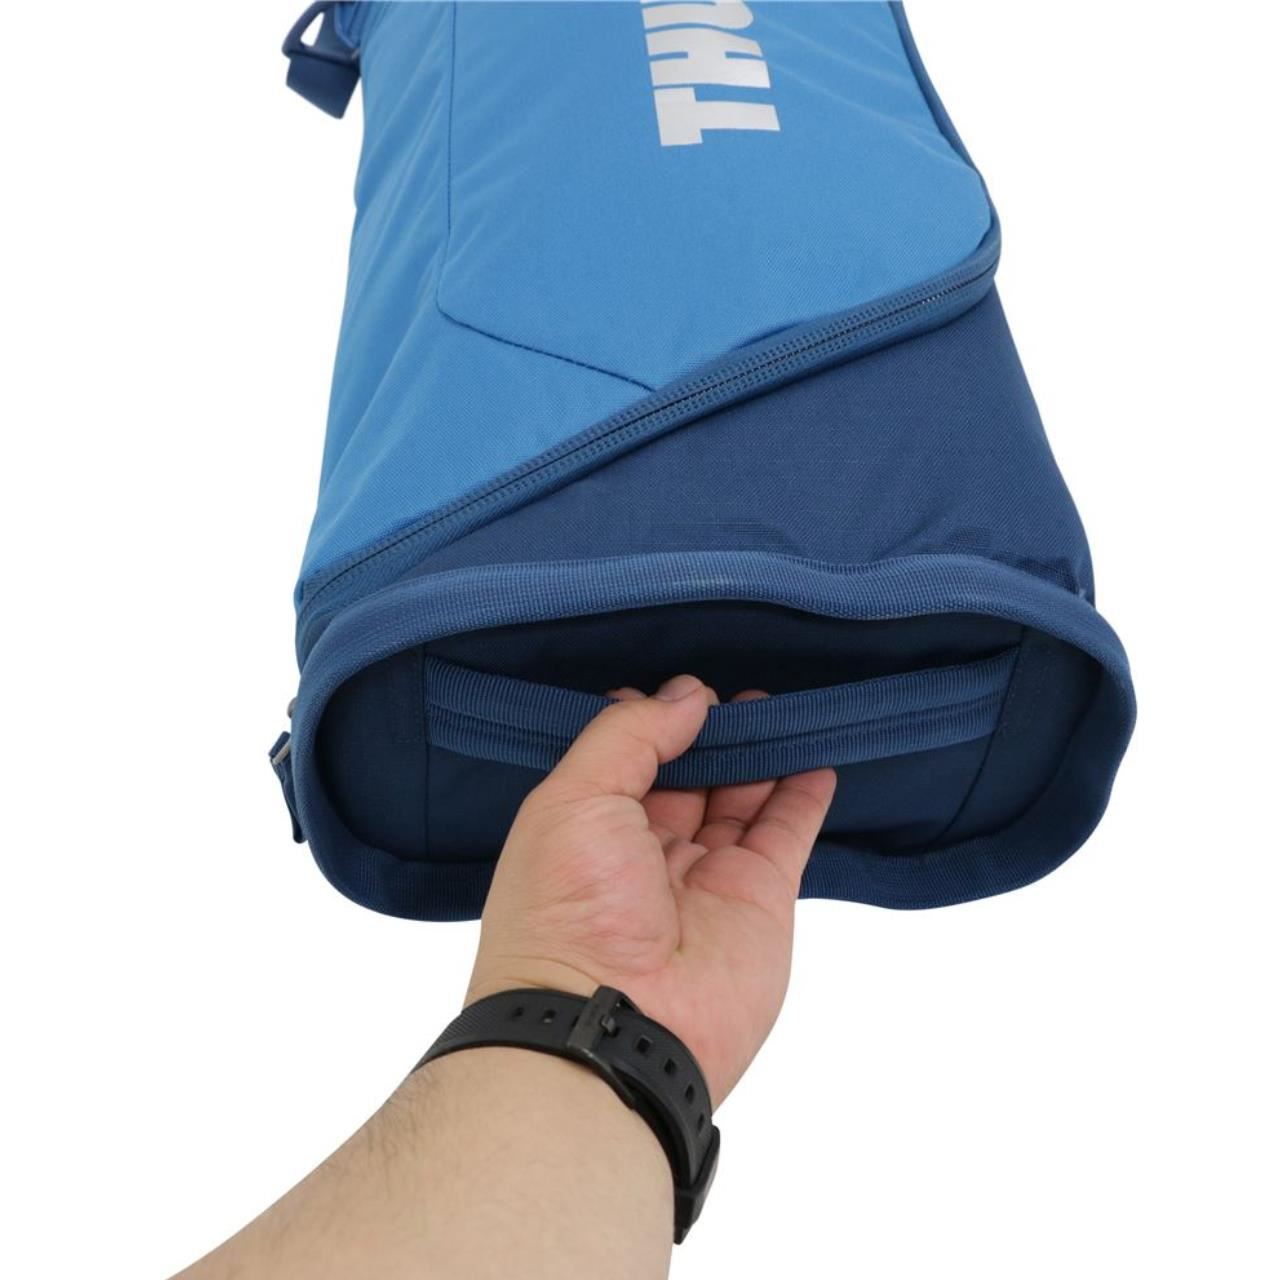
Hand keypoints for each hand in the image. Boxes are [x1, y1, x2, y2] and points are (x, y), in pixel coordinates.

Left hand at [467, 674, 836, 1106]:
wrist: (613, 1027)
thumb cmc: (567, 912)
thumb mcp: (572, 797)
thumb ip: (630, 737)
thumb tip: (687, 697)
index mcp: (588, 829)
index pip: (627, 759)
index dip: (654, 721)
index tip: (684, 687)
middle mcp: (646, 853)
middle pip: (689, 775)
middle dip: (711, 732)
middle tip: (738, 688)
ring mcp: (707, 878)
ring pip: (743, 798)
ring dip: (760, 752)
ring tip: (778, 705)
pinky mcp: (761, 900)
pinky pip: (788, 833)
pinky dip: (804, 793)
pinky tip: (814, 753)